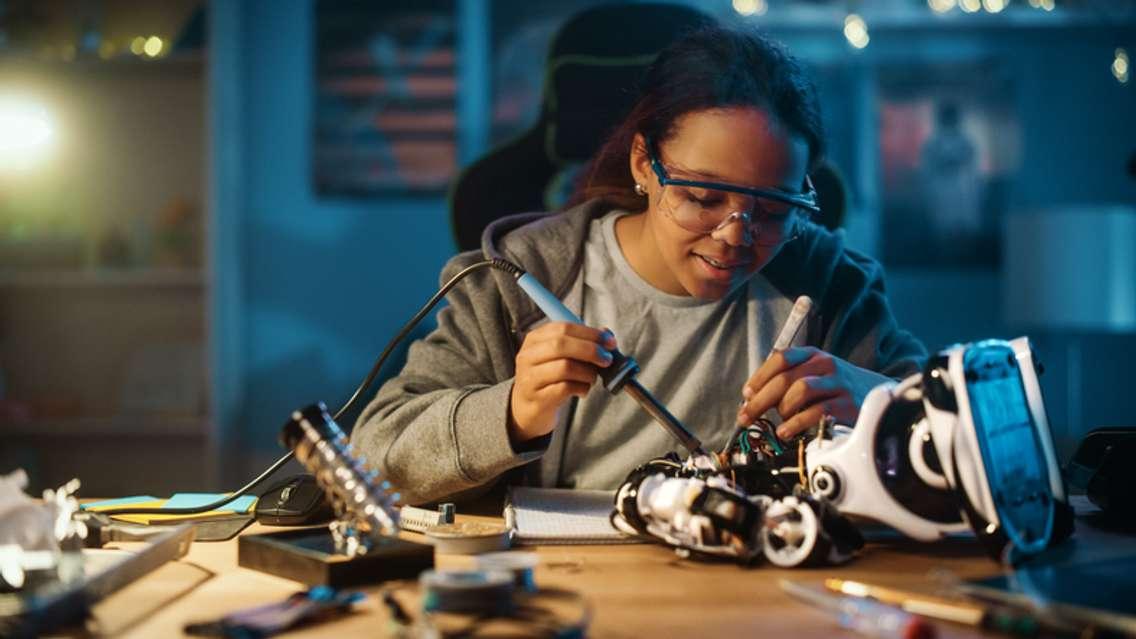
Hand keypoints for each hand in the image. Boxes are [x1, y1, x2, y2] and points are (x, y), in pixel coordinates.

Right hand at [508, 322, 616, 442]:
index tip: (610, 342)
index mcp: (535, 339)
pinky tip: (582, 390)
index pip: (563, 328)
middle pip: (561, 345)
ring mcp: (529, 377)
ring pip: (565, 367)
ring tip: (592, 378)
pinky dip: (581, 388)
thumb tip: (607, 335)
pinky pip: (565, 388)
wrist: (528, 408)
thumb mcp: (561, 357)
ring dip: (587, 372)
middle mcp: (528, 356)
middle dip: (591, 350)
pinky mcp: (537, 397)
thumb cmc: (550, 378)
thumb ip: (582, 343)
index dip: (590, 333)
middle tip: (607, 360)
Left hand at [736, 346, 890, 439]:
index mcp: (813, 355)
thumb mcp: (814, 375)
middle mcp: (826, 365)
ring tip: (780, 423)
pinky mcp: (847, 405)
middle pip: (785, 378)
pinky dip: (796, 424)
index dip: (760, 377)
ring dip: (783, 409)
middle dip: (760, 400)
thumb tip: (752, 399)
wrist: (877, 395)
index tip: (746, 394)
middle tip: (745, 417)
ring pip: (800, 391)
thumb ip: (786, 382)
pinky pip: (816, 412)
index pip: (781, 358)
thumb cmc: (836, 388)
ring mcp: (838, 384)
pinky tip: (787, 431)